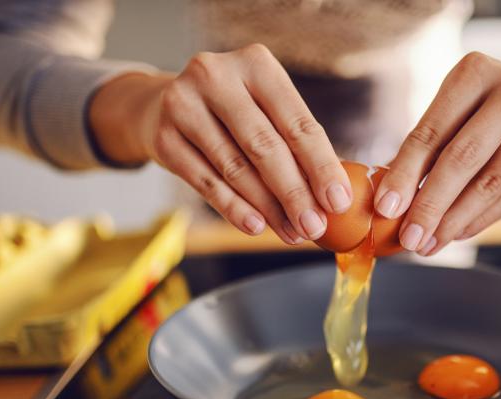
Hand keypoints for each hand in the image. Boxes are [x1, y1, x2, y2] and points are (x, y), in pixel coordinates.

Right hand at [89, 44, 352, 243]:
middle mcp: (216, 76)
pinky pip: (206, 183)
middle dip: (295, 194)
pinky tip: (256, 227)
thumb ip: (297, 145)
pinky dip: (234, 209)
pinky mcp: (163, 137)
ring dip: (268, 208)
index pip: (297, 123)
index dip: (321, 166)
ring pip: (236, 169)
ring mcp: (183, 104)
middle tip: (314, 227)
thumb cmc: (234, 113)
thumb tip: (333, 199)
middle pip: (265, 147)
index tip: (338, 202)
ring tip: (291, 233)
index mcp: (256, 63)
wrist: (162, 106)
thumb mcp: (267, 110)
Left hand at [373, 52, 500, 254]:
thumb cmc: (491, 108)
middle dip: (429, 205)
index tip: (385, 208)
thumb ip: (428, 145)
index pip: (430, 132)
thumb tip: (390, 199)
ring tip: (427, 245)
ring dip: (452, 222)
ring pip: (487, 185)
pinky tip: (455, 234)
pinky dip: (478, 221)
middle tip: (408, 238)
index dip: (404, 173)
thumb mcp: (459, 106)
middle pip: (461, 160)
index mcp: (475, 71)